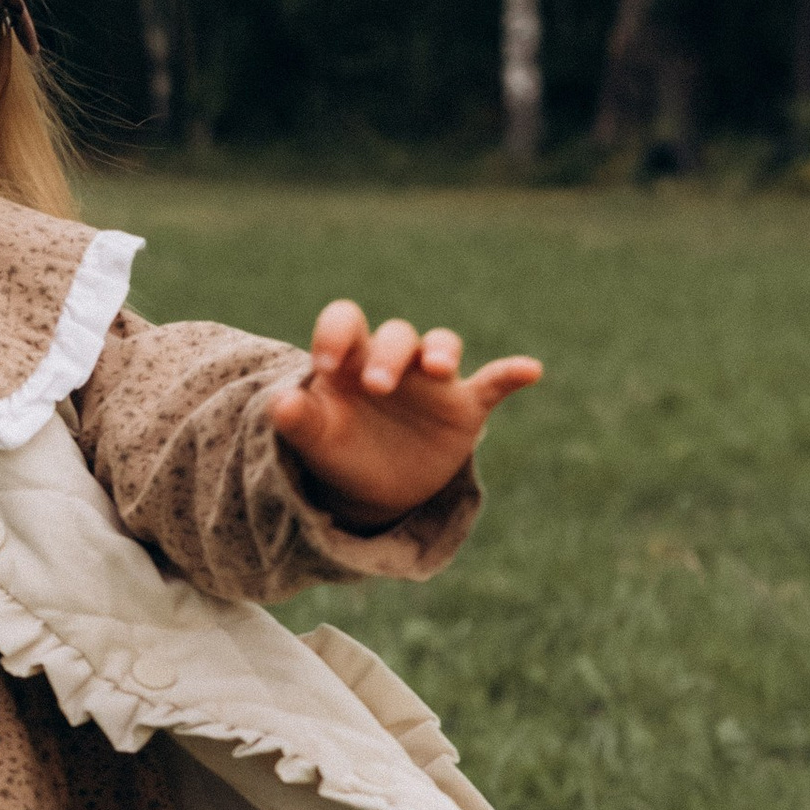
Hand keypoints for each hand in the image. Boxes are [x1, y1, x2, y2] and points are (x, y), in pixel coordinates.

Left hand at [270, 305, 540, 525]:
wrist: (374, 488)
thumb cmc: (337, 449)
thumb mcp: (314, 440)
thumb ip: (297, 421)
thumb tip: (279, 405)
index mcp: (350, 360)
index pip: (345, 321)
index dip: (337, 332)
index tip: (327, 364)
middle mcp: (393, 360)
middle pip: (397, 334)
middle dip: (388, 355)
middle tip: (377, 388)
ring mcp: (431, 381)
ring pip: (442, 344)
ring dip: (441, 350)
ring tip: (438, 368)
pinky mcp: (464, 406)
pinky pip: (492, 384)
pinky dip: (511, 374)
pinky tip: (530, 370)